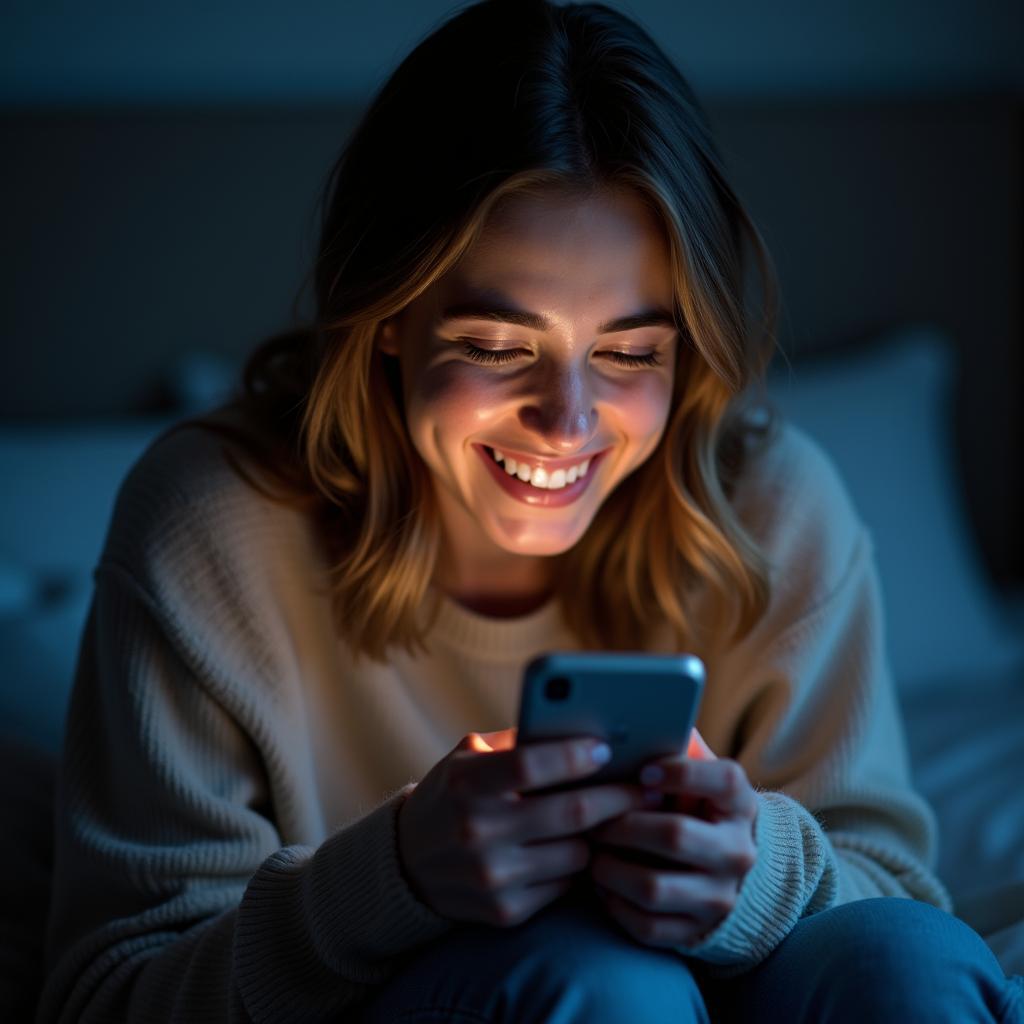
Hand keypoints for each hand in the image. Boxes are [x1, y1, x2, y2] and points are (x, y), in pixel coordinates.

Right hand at [396, 728, 653, 927]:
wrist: (407, 864)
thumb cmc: (452, 795)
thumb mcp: (468, 757)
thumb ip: (516, 742)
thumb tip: (580, 727)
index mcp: (467, 783)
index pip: (530, 765)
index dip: (574, 755)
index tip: (605, 749)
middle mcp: (477, 830)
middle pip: (571, 812)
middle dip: (618, 797)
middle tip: (645, 787)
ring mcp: (493, 875)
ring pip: (577, 853)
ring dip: (601, 834)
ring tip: (618, 817)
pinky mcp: (505, 910)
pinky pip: (565, 885)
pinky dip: (579, 865)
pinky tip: (584, 847)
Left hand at [586, 745, 758, 949]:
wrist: (732, 870)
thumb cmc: (697, 808)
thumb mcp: (700, 779)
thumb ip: (675, 752)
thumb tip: (635, 723)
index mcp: (740, 804)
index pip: (722, 780)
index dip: (680, 772)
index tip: (643, 771)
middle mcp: (738, 851)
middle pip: (674, 835)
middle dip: (623, 824)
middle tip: (595, 818)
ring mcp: (720, 897)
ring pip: (653, 887)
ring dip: (610, 867)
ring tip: (592, 850)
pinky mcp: (697, 932)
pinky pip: (647, 925)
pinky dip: (614, 904)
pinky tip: (601, 883)